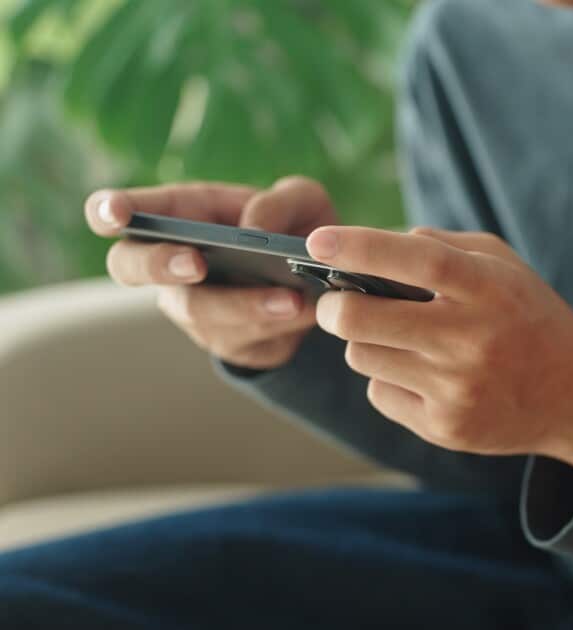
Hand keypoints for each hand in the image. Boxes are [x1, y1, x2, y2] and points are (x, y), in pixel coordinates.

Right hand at [86, 176, 332, 368]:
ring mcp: (192, 307)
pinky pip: (240, 339)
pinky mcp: (225, 341)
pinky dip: (274, 325)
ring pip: (197, 311)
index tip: (115, 213)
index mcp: (178, 215)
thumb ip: (280, 202)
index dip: (107, 211)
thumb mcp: (301, 202)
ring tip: (289, 298)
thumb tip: (253, 230)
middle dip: (159, 264)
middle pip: (128, 267)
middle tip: (196, 263)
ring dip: (242, 304)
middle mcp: (171, 263)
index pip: (118, 211)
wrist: (322, 284)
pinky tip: (302, 312)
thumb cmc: (295, 229)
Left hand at [305, 225, 572, 469]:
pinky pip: (381, 394)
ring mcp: (457, 390)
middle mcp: (472, 341)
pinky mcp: (446, 428)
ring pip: (364, 357)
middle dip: (335, 306)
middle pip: (365, 320)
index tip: (318, 240)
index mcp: (490, 291)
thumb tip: (374, 246)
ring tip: (399, 338)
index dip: (362, 248)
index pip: (418, 263)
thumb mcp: (505, 267)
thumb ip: (443, 247)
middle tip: (335, 302)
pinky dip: (389, 379)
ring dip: (368, 342)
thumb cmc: (530, 317)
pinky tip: (422, 375)